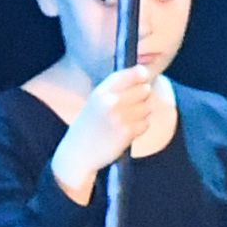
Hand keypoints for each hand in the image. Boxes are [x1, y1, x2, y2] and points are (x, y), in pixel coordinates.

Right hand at [50, 62, 180, 197]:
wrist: (79, 153)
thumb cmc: (89, 126)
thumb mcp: (95, 102)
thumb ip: (114, 89)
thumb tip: (142, 75)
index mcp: (100, 92)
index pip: (126, 75)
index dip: (139, 73)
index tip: (144, 74)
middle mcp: (110, 102)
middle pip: (143, 90)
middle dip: (144, 95)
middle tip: (135, 103)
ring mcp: (120, 117)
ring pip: (147, 107)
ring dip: (144, 112)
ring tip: (130, 118)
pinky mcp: (127, 133)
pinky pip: (146, 123)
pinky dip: (142, 126)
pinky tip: (129, 129)